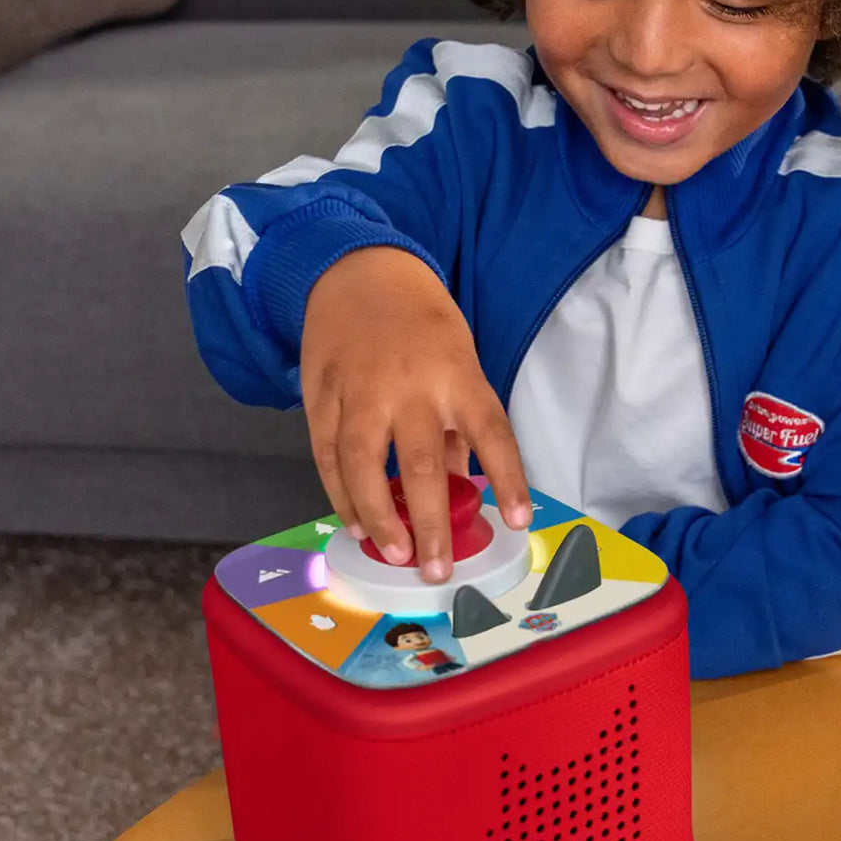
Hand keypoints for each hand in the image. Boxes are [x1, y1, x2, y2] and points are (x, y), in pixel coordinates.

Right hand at [301, 245, 531, 582]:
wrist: (359, 271)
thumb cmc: (421, 322)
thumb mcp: (459, 359)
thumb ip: (460, 425)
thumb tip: (465, 487)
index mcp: (456, 373)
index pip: (492, 433)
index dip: (508, 479)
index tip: (519, 520)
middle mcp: (410, 384)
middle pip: (421, 463)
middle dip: (431, 523)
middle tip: (437, 569)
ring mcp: (361, 390)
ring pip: (361, 464)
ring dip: (376, 516)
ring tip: (394, 553)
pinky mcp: (321, 394)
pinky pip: (326, 454)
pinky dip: (339, 494)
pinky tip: (354, 522)